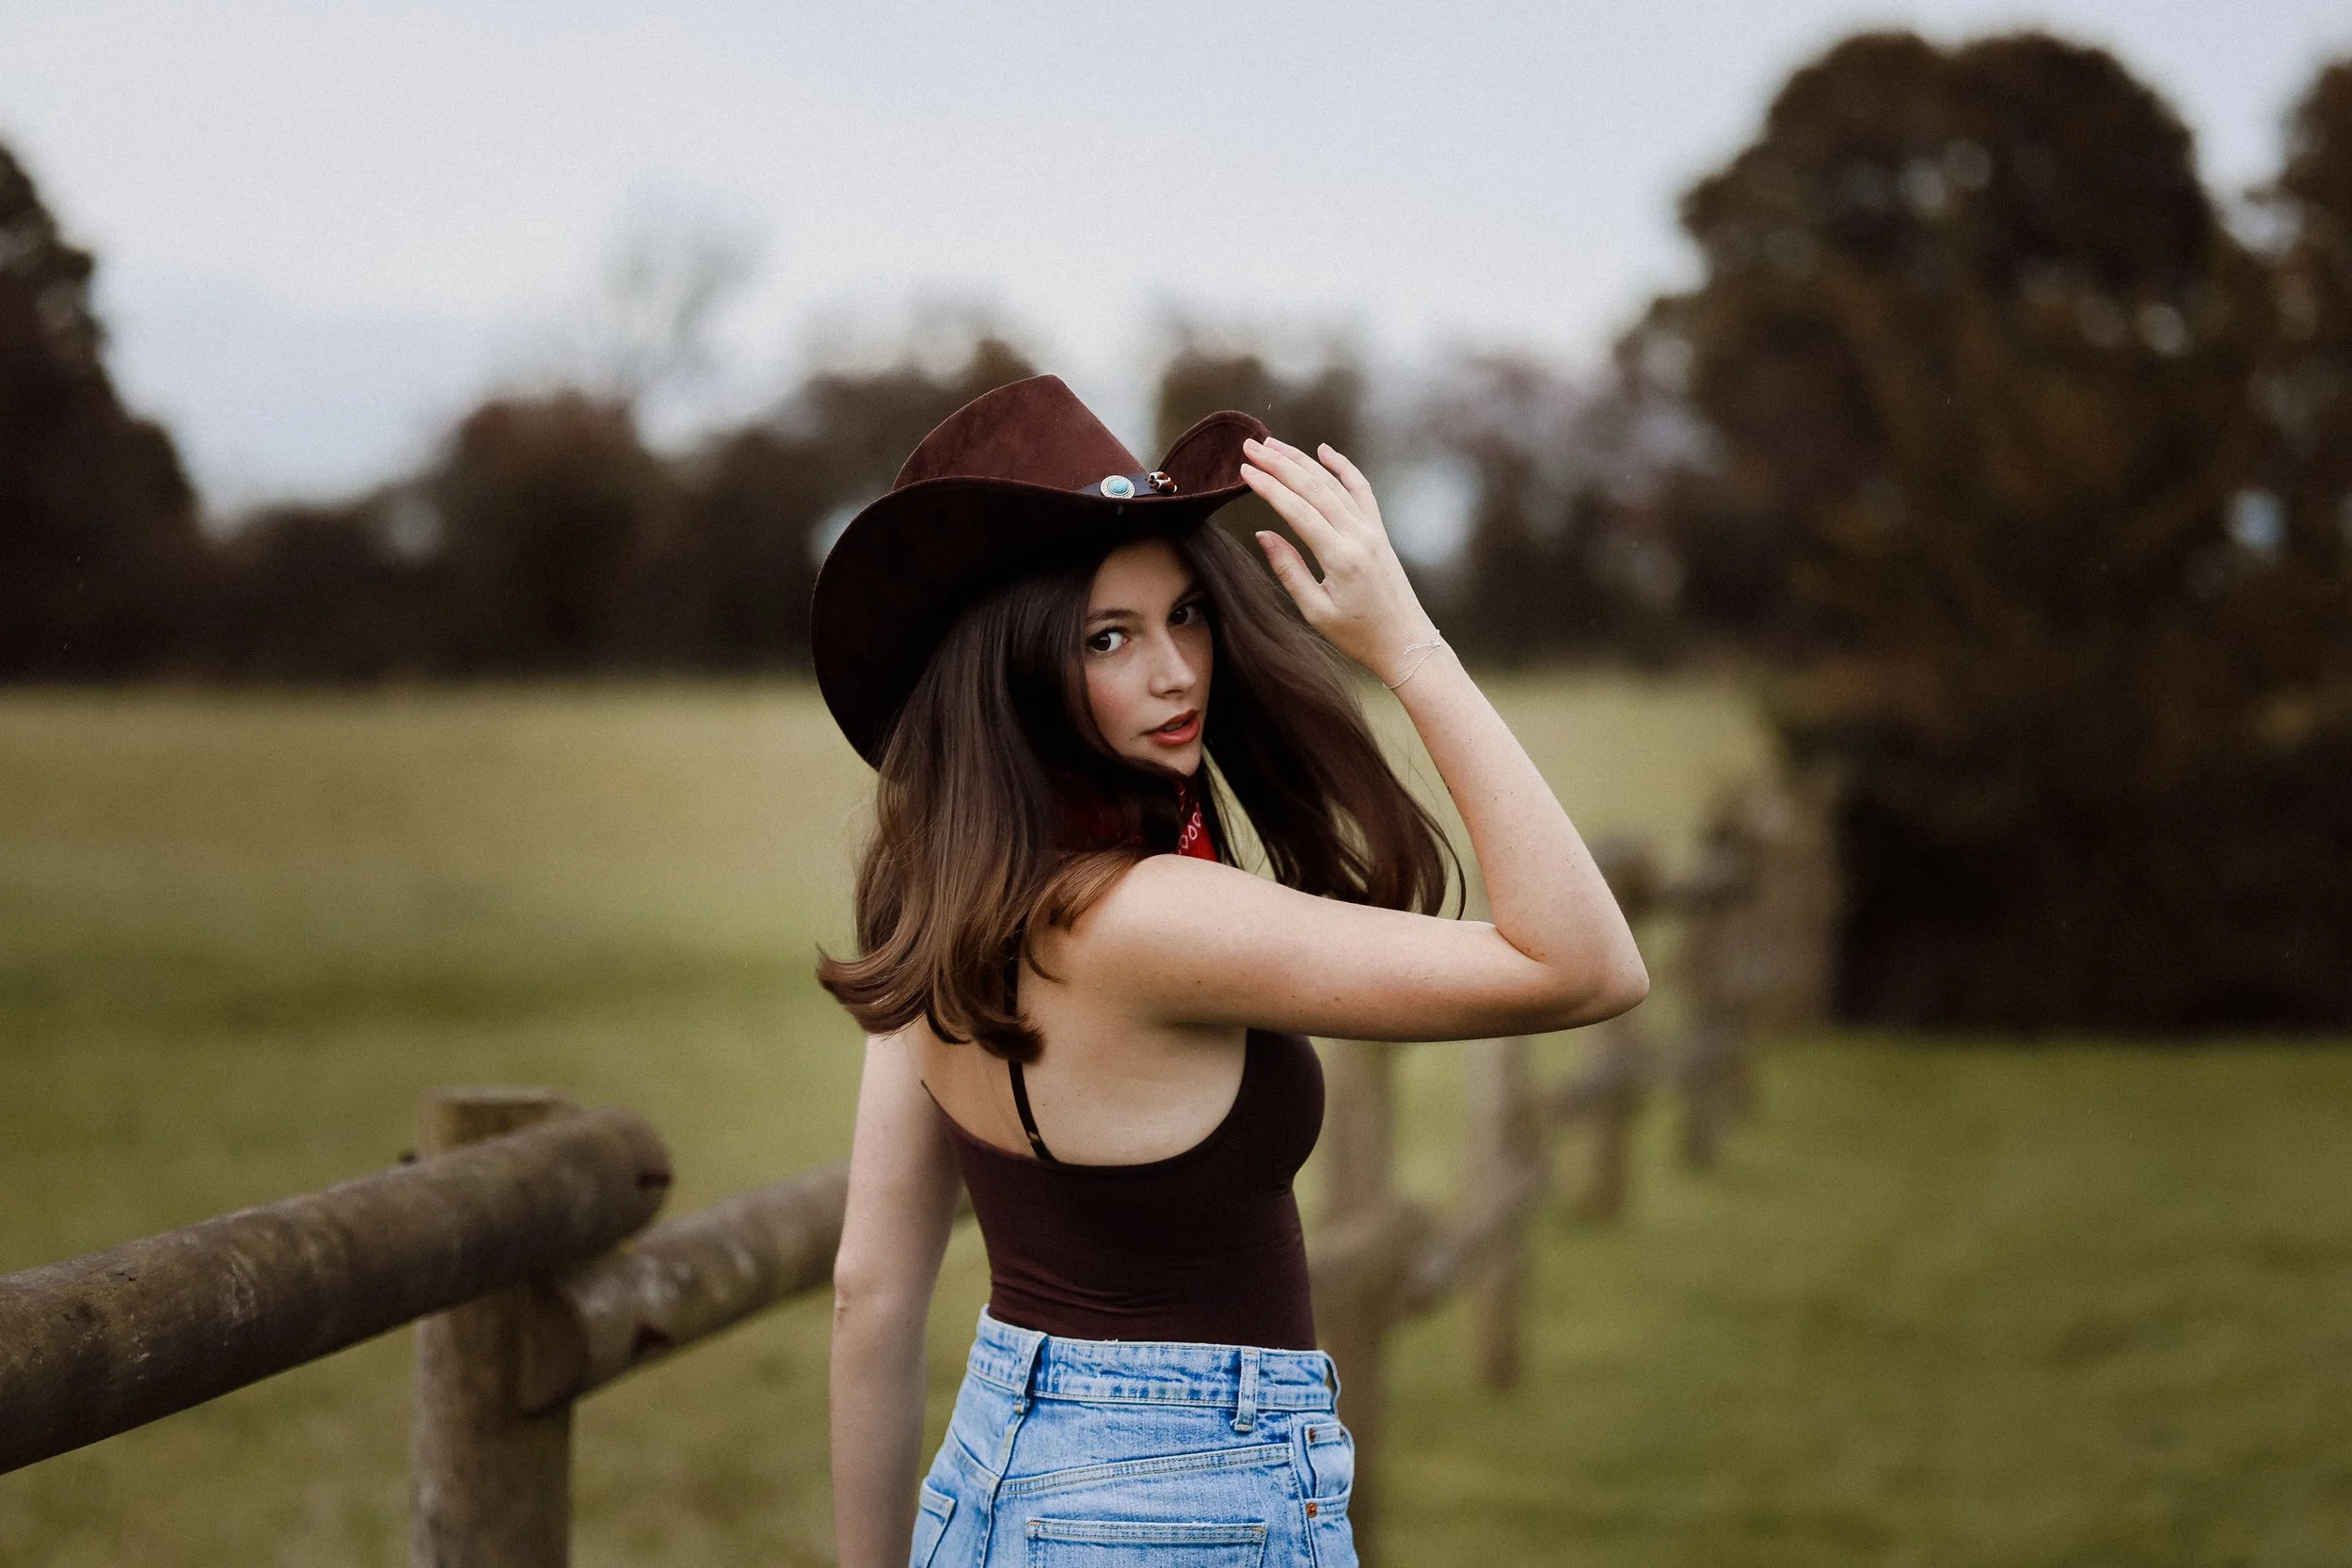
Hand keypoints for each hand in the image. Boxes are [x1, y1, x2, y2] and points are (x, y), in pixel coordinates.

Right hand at [1238, 437, 1439, 683]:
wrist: (1405, 642)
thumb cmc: (1358, 635)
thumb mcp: (1315, 611)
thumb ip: (1288, 569)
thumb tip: (1264, 534)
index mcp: (1340, 558)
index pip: (1298, 510)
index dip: (1269, 487)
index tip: (1244, 470)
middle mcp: (1359, 536)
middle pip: (1314, 488)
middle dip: (1279, 464)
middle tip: (1250, 447)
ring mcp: (1372, 530)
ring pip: (1334, 483)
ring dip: (1303, 460)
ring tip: (1274, 445)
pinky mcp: (1379, 531)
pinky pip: (1360, 490)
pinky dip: (1343, 467)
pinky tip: (1324, 451)